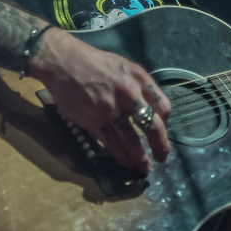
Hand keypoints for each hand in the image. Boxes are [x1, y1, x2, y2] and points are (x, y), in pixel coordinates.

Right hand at [28, 28, 171, 173]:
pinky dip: (121, 156)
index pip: (164, 107)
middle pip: (153, 126)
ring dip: (140, 158)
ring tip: (144, 168)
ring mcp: (111, 109)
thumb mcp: (124, 66)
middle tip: (162, 158)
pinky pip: (112, 144)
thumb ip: (139, 85)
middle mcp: (129, 94)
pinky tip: (126, 162)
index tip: (162, 132)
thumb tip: (150, 108)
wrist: (64, 63)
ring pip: (132, 140)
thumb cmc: (95, 63)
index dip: (166, 124)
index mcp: (139, 78)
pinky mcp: (94, 120)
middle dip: (161, 146)